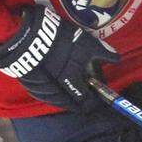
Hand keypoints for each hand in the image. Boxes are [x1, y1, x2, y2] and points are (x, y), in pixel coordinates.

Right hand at [0, 6, 118, 112]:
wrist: (25, 36)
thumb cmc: (59, 40)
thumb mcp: (85, 42)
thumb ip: (102, 52)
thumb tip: (117, 58)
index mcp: (71, 82)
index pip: (84, 100)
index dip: (91, 103)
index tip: (94, 103)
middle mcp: (56, 89)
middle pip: (67, 104)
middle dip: (76, 105)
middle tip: (82, 104)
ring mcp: (40, 87)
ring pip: (53, 100)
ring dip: (62, 100)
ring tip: (68, 98)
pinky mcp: (27, 81)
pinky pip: (41, 93)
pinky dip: (49, 93)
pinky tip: (51, 89)